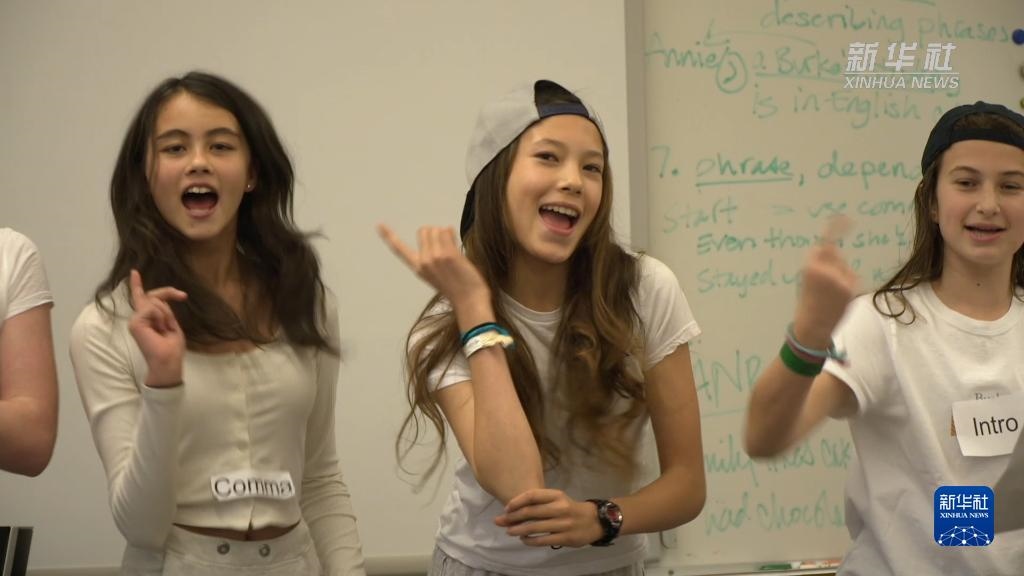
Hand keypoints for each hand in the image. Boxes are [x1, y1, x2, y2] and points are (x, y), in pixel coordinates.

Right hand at [127, 270, 187, 386]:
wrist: (168, 360)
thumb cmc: (171, 346)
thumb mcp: (170, 323)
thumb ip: (162, 310)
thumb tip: (157, 299)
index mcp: (147, 318)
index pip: (143, 298)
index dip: (138, 285)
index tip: (134, 272)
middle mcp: (139, 318)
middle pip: (153, 295)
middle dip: (168, 293)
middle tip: (182, 296)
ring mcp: (135, 320)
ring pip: (155, 302)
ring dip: (166, 314)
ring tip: (165, 330)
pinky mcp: (135, 322)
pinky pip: (152, 309)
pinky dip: (161, 317)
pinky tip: (159, 329)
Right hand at [377, 224, 491, 317]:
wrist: (469, 300)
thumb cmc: (457, 288)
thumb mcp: (436, 275)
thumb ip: (432, 257)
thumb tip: (440, 232)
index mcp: (418, 268)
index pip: (399, 250)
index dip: (388, 236)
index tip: (379, 224)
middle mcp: (423, 261)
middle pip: (424, 230)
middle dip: (434, 233)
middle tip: (446, 248)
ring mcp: (435, 257)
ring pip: (436, 229)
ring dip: (446, 234)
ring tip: (453, 251)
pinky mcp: (448, 254)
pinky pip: (447, 231)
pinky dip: (452, 234)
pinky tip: (457, 247)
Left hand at [494, 489, 602, 547]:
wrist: (593, 521)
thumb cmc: (569, 509)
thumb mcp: (558, 499)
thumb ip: (540, 502)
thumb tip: (513, 509)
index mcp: (557, 495)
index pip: (532, 495)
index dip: (516, 501)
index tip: (506, 508)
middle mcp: (560, 508)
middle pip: (530, 512)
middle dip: (512, 517)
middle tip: (500, 521)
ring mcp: (563, 524)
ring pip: (535, 527)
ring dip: (518, 530)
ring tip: (509, 531)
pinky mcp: (565, 538)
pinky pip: (543, 540)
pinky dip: (530, 541)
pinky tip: (524, 540)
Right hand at [793, 216, 858, 346]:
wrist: (813, 327)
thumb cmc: (806, 303)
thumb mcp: (805, 279)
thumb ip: (817, 263)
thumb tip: (833, 248)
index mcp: (810, 266)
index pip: (825, 242)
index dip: (835, 227)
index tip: (844, 218)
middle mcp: (827, 270)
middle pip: (835, 254)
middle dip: (833, 260)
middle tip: (827, 279)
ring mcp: (841, 279)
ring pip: (844, 266)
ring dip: (840, 273)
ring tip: (831, 292)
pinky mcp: (851, 288)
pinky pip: (852, 278)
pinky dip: (847, 283)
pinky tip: (839, 296)